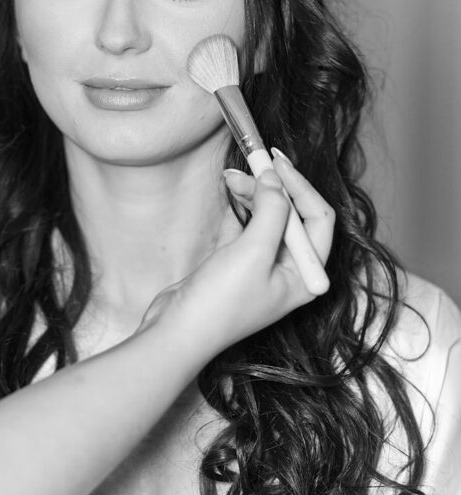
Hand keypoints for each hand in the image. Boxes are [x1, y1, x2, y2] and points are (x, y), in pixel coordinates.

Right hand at [140, 156, 334, 361]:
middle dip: (272, 188)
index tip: (276, 162)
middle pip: (292, 217)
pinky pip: (245, 229)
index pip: (317, 219)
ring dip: (253, 195)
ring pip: (266, 219)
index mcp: (305, 275)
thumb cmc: (221, 302)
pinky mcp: (235, 267)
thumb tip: (275, 178)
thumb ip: (272, 211)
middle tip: (249, 165)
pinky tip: (229, 194)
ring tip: (232, 177)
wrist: (177, 332)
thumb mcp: (254, 251)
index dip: (299, 187)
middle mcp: (288, 273)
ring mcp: (261, 269)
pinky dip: (239, 210)